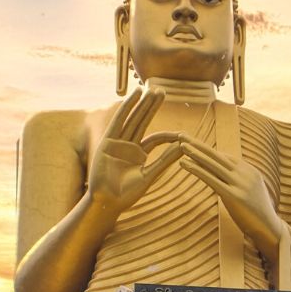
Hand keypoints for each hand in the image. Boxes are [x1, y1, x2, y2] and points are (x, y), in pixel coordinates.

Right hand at [85, 89, 185, 216]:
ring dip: (141, 103)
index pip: (155, 138)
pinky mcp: (108, 141)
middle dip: (152, 107)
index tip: (181, 134)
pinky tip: (134, 96)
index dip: (168, 135)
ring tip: (151, 89)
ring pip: (132, 118)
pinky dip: (126, 108)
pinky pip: (119, 121)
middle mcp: (129, 146)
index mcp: (139, 155)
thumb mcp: (149, 176)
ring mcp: (118, 142)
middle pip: (143, 121)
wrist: (107, 202)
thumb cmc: (127, 194)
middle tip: (163, 91)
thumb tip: (183, 147)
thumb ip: (165, 160)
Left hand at [145, 133, 284, 255]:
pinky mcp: (234, 196)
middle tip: (181, 135)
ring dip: (196, 153)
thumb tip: (225, 179)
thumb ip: (238, 183)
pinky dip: (197, 170)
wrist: (270, 229)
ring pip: (214, 164)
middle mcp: (245, 173)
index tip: (192, 142)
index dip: (206, 150)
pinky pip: (212, 179)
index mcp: (249, 171)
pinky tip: (184, 163)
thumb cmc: (257, 214)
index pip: (224, 157)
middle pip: (217, 155)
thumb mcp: (249, 193)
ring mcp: (240, 184)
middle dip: (198, 144)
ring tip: (181, 145)